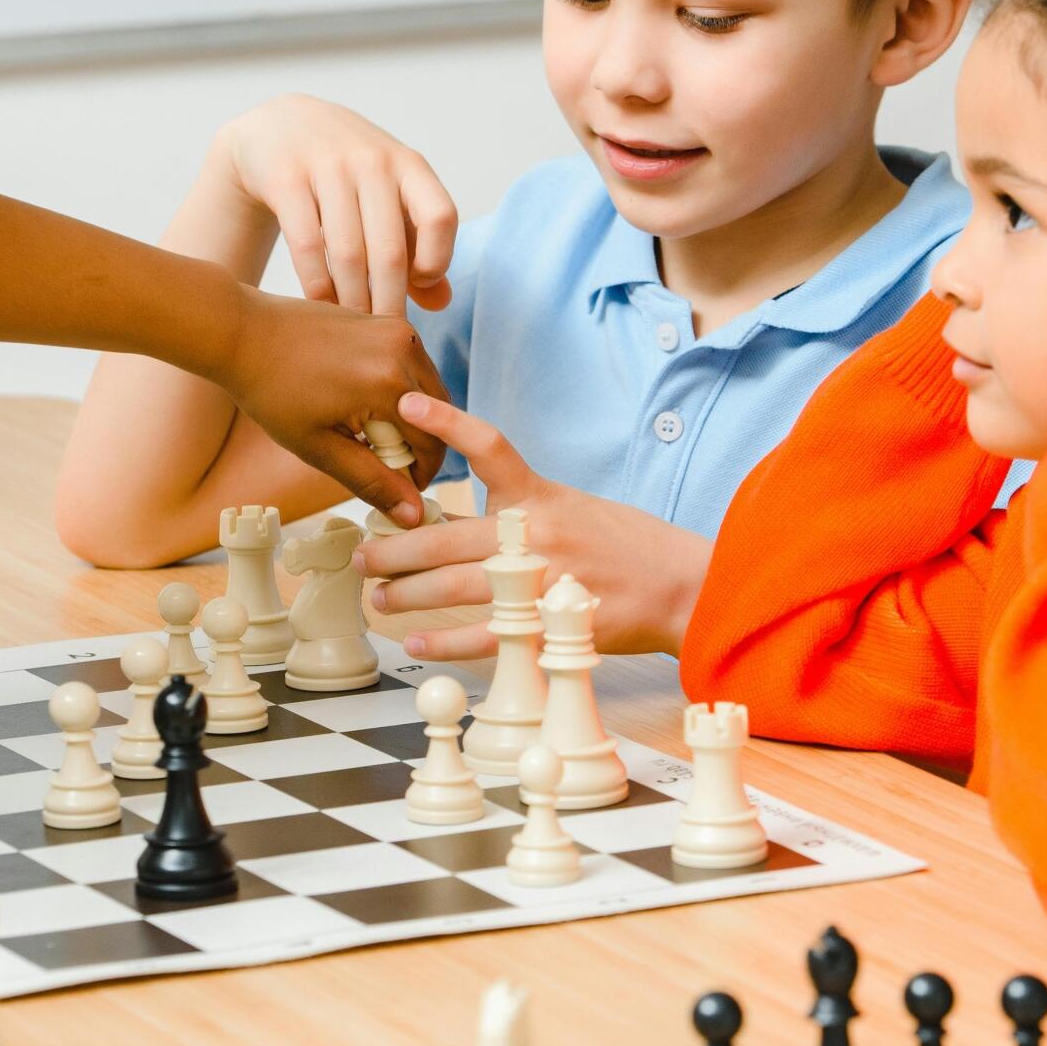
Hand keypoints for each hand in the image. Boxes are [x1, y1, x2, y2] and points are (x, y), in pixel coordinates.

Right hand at [213, 96, 458, 314]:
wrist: (279, 126)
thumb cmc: (347, 174)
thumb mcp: (388, 198)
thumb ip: (418, 247)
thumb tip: (441, 302)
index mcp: (409, 165)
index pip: (441, 216)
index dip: (437, 259)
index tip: (420, 285)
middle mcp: (373, 161)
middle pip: (390, 250)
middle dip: (388, 303)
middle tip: (383, 338)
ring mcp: (328, 166)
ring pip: (348, 253)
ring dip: (351, 301)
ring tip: (352, 327)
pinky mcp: (286, 178)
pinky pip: (306, 245)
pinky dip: (316, 284)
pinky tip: (319, 306)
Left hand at [220, 287, 449, 523]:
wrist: (242, 332)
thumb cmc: (272, 390)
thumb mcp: (320, 447)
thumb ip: (372, 482)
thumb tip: (412, 515)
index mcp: (390, 383)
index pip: (433, 444)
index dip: (420, 476)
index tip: (399, 490)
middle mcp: (404, 350)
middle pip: (438, 416)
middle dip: (417, 446)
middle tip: (380, 463)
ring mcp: (397, 330)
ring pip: (428, 392)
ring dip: (410, 419)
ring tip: (366, 433)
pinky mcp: (387, 322)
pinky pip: (411, 368)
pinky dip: (399, 393)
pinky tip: (361, 405)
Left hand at [356, 392, 709, 661]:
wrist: (683, 588)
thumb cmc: (630, 547)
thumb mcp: (576, 509)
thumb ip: (524, 510)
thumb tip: (465, 518)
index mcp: (542, 497)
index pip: (490, 447)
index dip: (447, 421)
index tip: (409, 404)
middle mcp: (537, 535)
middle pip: (446, 535)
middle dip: (395, 547)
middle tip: (362, 554)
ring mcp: (541, 582)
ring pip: (455, 586)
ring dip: (408, 594)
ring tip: (379, 599)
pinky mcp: (550, 627)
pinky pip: (485, 636)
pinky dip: (445, 641)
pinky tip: (416, 641)